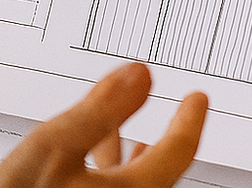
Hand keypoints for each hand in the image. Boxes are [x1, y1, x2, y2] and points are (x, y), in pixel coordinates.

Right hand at [0, 62, 207, 187]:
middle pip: (157, 172)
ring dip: (132, 156)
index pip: (176, 154)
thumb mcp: (54, 146)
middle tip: (182, 114)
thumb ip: (100, 109)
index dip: (189, 121)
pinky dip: (108, 172)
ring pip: (131, 184)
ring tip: (135, 136)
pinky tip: (92, 163)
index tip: (198, 99)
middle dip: (166, 139)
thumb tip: (139, 74)